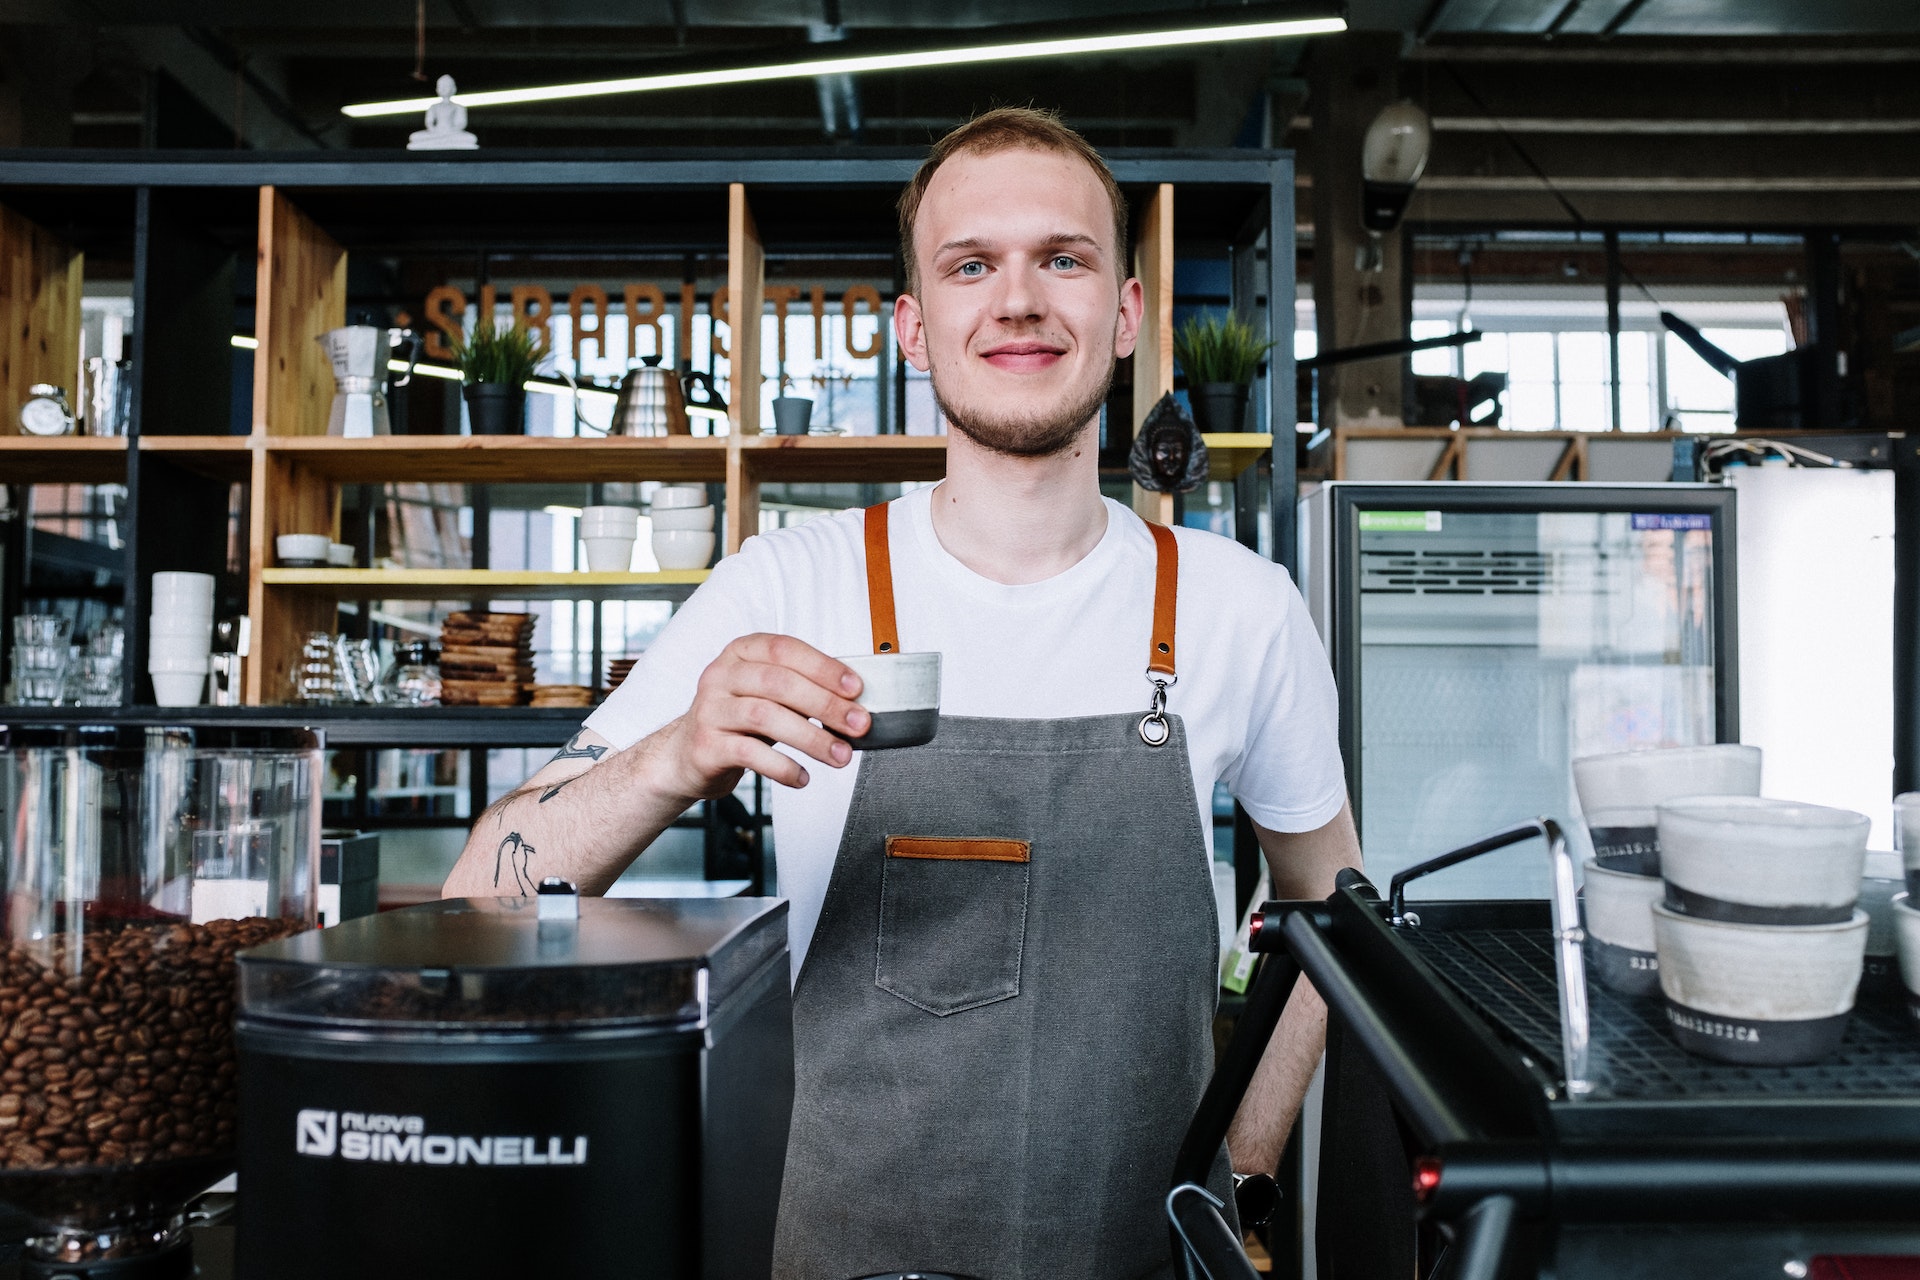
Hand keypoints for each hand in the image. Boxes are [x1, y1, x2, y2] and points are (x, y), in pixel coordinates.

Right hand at [654, 633, 868, 797]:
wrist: (687, 755)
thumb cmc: (738, 721)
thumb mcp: (766, 695)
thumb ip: (802, 691)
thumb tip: (853, 704)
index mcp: (740, 653)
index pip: (785, 650)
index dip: (823, 667)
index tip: (855, 688)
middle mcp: (721, 675)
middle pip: (778, 682)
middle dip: (825, 704)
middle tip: (858, 725)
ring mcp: (710, 709)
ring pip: (765, 716)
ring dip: (811, 738)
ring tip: (839, 756)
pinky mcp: (706, 745)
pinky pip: (749, 754)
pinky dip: (782, 767)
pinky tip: (802, 777)